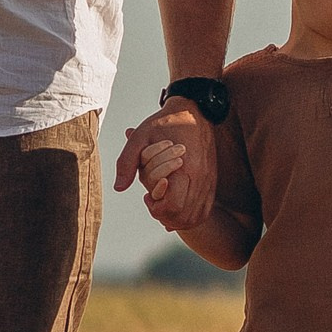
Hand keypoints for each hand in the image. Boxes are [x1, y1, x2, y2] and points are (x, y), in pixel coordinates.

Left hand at [113, 100, 216, 230]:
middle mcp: (201, 179)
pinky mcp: (212, 183)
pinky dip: (189, 216)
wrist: (194, 111)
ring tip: (163, 204)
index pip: (173, 206)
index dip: (157, 208)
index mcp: (185, 168)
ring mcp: (209, 182)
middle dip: (164, 216)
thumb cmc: (165, 124)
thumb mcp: (140, 138)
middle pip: (184, 217)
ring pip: (195, 218)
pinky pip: (204, 211)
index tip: (147, 197)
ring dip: (176, 219)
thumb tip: (119, 187)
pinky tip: (176, 205)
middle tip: (153, 201)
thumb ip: (127, 163)